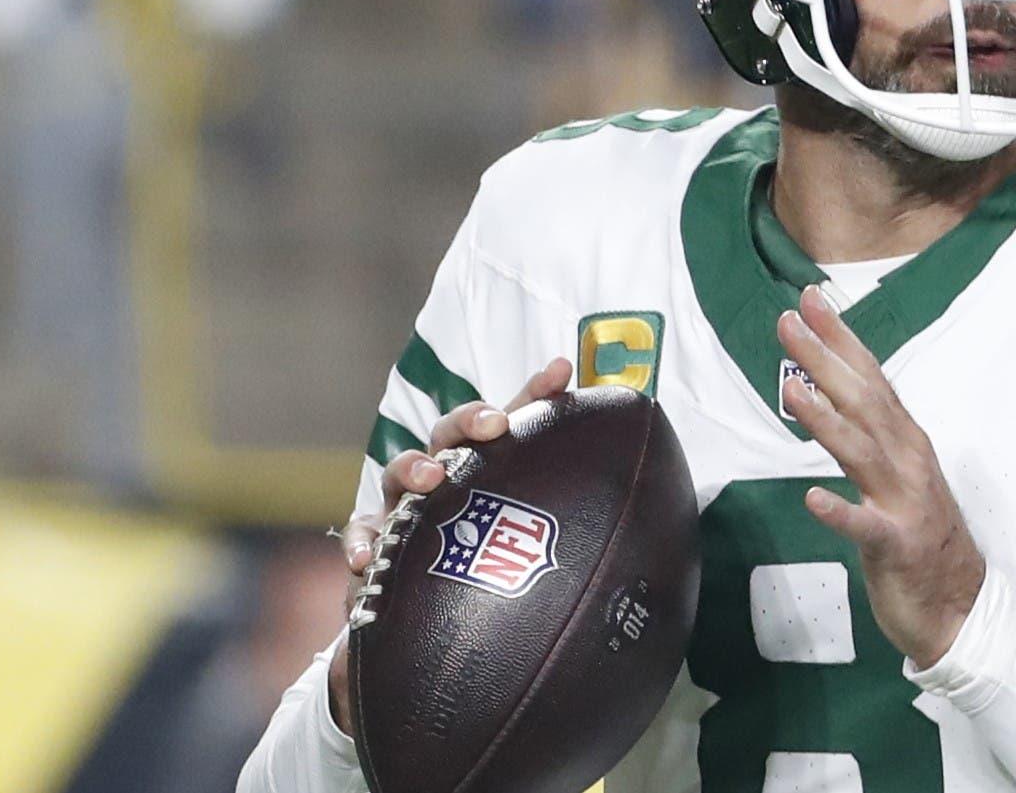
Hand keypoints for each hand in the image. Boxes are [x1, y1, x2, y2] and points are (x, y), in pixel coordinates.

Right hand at [327, 358, 574, 731]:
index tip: (562, 370)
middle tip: (493, 426)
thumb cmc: (489, 588)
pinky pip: (362, 537)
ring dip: (413, 468)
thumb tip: (653, 546)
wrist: (427, 645)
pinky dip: (363, 540)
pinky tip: (367, 557)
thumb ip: (577, 542)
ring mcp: (405, 514)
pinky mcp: (375, 551)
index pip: (514, 423)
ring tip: (431, 479)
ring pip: (400, 473)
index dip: (537, 393)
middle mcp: (446, 483)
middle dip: (470, 421)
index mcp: (489, 474)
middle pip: (452, 433)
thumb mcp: (535, 561)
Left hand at [778, 285, 985, 669]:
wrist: (962, 610)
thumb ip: (870, 435)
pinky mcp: (897, 546)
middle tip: (789, 321)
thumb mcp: (899, 476)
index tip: (811, 300)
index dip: (841, 338)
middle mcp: (908, 462)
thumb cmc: (923, 538)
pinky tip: (813, 498)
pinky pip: (866, 527)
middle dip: (825, 359)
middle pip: (863, 401)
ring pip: (862, 453)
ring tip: (792, 390)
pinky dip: (841, 512)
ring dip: (827, 420)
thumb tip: (830, 390)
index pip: (871, 379)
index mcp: (907, 442)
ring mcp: (905, 503)